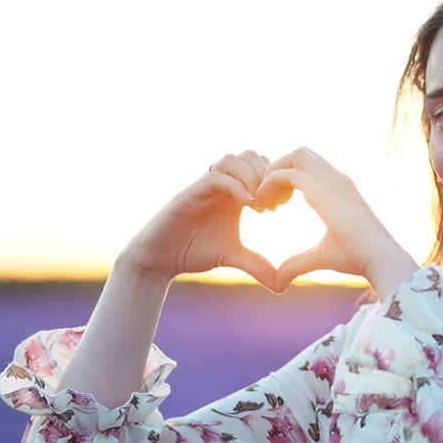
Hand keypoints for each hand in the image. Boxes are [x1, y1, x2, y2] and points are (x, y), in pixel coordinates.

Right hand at [120, 151, 282, 291]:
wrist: (160, 259)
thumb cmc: (194, 252)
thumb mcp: (232, 257)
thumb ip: (256, 265)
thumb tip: (282, 286)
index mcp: (233, 193)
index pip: (260, 167)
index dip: (275, 180)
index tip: (281, 204)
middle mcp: (220, 185)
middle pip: (250, 155)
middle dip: (266, 175)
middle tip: (271, 203)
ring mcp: (204, 186)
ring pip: (232, 159)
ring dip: (252, 177)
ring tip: (259, 205)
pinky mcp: (190, 193)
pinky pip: (216, 176)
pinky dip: (236, 186)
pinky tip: (248, 206)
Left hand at [255, 147, 411, 293]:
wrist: (379, 259)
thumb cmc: (358, 259)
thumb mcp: (320, 257)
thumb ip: (297, 264)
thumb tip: (278, 284)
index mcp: (339, 189)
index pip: (308, 167)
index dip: (285, 180)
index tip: (273, 207)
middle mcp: (336, 179)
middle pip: (300, 153)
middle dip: (277, 169)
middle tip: (265, 199)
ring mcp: (331, 180)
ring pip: (294, 156)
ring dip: (272, 173)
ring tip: (263, 201)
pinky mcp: (323, 190)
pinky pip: (287, 174)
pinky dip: (269, 183)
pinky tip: (264, 205)